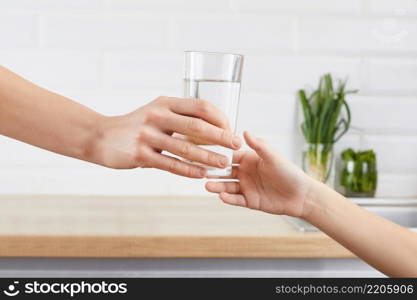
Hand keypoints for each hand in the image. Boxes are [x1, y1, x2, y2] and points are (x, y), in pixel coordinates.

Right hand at [94, 96, 240, 177]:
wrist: (100, 137)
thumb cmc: (136, 125)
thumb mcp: (156, 113)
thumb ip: (179, 118)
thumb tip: (211, 130)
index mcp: (165, 103)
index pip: (200, 106)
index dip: (219, 117)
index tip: (231, 129)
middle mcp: (157, 116)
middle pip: (196, 126)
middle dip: (220, 136)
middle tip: (236, 145)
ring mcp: (147, 136)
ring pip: (185, 148)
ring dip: (208, 157)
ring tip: (224, 164)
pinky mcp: (140, 155)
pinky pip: (170, 164)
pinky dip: (189, 170)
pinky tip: (202, 174)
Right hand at [206, 131, 314, 216]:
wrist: (302, 196)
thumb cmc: (290, 173)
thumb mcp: (274, 157)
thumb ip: (259, 146)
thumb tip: (245, 132)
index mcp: (250, 159)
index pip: (230, 156)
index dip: (219, 154)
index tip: (206, 152)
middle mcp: (246, 173)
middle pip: (225, 172)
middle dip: (213, 172)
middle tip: (201, 170)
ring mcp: (246, 187)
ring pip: (227, 186)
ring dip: (217, 186)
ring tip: (207, 185)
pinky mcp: (249, 201)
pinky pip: (235, 199)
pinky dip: (228, 198)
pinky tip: (221, 196)